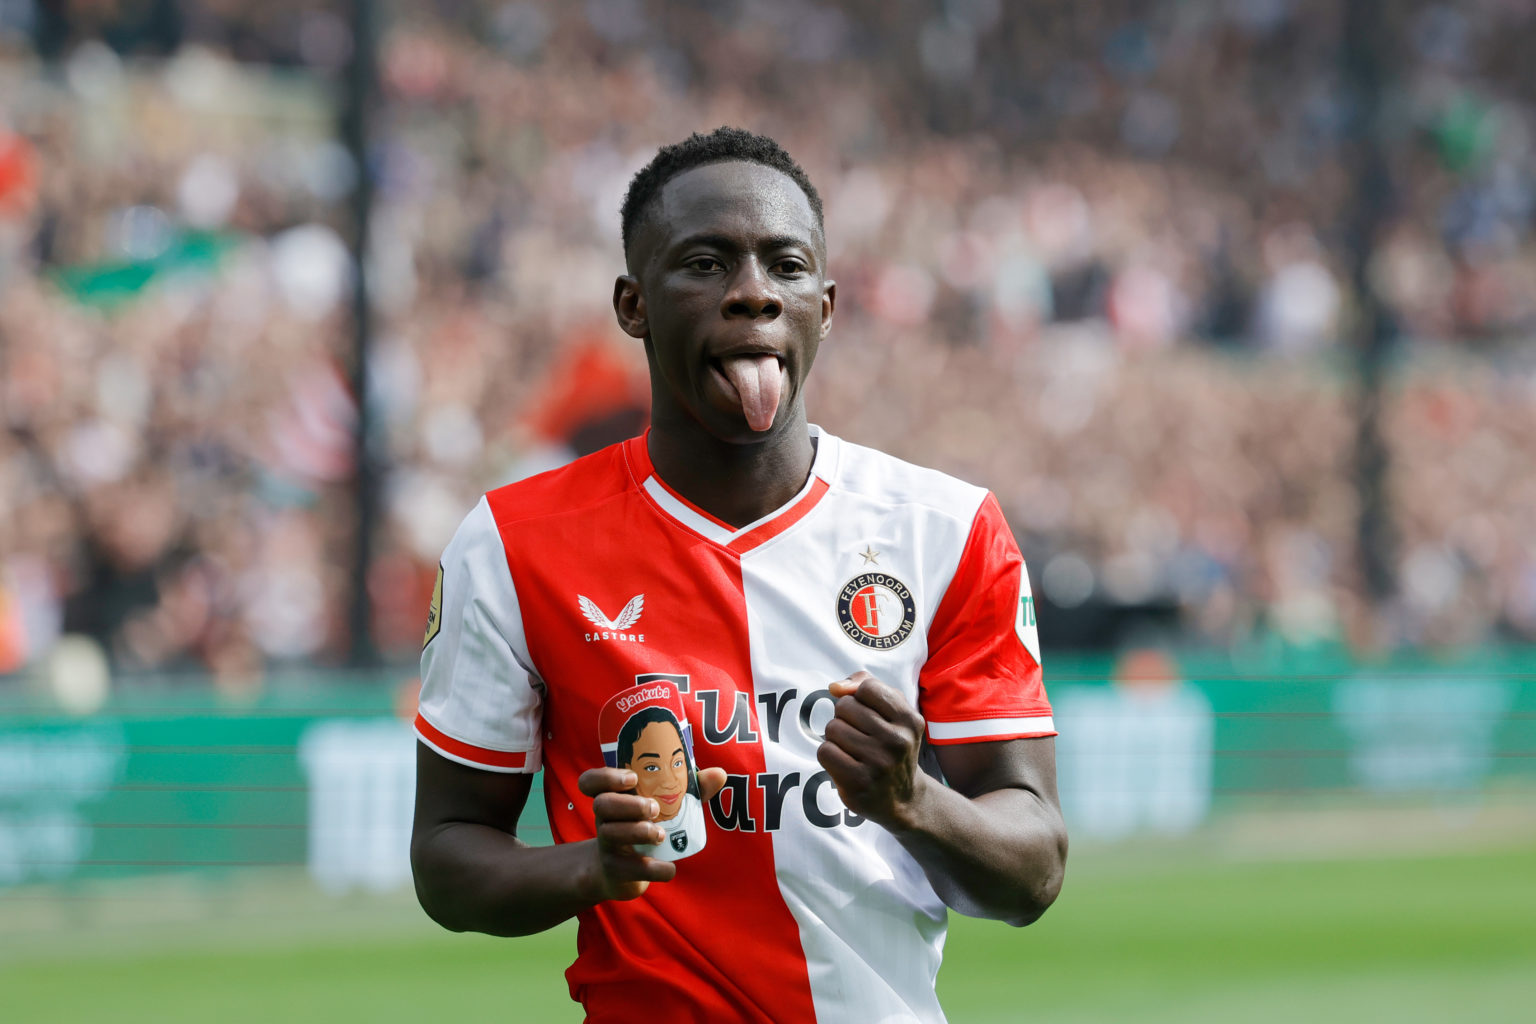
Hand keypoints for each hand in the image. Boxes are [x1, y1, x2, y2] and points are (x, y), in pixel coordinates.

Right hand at [577, 765, 727, 901]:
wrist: (619, 875)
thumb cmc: (644, 829)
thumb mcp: (664, 808)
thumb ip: (690, 791)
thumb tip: (719, 774)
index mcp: (614, 798)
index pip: (592, 781)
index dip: (606, 777)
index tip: (632, 778)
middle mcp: (604, 820)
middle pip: (602, 804)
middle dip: (629, 805)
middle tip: (654, 809)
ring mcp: (607, 846)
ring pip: (611, 834)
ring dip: (639, 832)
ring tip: (661, 835)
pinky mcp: (616, 870)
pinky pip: (631, 868)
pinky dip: (655, 868)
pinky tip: (670, 867)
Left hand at [816, 671, 926, 828]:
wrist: (903, 799)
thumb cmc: (891, 745)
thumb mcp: (892, 712)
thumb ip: (865, 685)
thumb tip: (835, 687)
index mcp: (910, 719)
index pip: (867, 688)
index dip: (858, 697)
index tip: (866, 712)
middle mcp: (898, 741)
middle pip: (845, 707)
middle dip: (844, 717)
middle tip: (859, 735)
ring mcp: (879, 764)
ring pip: (832, 728)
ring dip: (836, 737)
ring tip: (853, 750)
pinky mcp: (858, 783)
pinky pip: (825, 751)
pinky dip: (829, 755)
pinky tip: (845, 764)